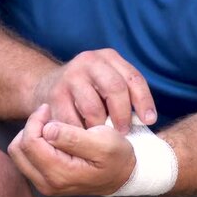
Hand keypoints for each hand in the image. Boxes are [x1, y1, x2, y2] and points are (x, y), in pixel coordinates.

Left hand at [8, 104, 134, 195]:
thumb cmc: (116, 156)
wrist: (122, 175)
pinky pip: (26, 159)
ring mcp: (45, 184)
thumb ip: (74, 137)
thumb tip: (46, 130)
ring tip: (49, 126)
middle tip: (48, 117)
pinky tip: (50, 137)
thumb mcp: (103, 142)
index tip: (49, 109)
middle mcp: (48, 184)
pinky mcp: (44, 181)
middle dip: (30, 128)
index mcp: (60, 174)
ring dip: (30, 136)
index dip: (35, 120)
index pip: (30, 142)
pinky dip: (33, 145)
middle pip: (18, 149)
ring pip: (18, 154)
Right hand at [34, 48, 156, 133]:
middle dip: (123, 115)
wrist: (47, 85)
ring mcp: (71, 76)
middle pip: (115, 88)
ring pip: (94, 107)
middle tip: (124, 133)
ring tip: (103, 137)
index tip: (149, 121)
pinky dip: (82, 133)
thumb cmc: (88, 90)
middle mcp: (90, 61)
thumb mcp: (107, 84)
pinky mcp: (55, 94)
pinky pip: (73, 120)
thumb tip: (145, 120)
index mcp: (109, 57)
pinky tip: (85, 139)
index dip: (144, 101)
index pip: (133, 78)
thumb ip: (126, 95)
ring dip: (101, 128)